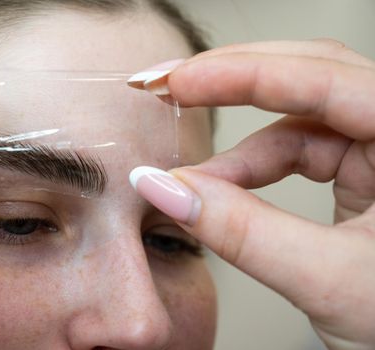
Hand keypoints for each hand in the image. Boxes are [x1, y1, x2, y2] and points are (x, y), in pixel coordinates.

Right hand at [133, 40, 374, 349]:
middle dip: (230, 81)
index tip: (177, 82)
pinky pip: (296, 153)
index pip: (325, 78)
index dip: (242, 74)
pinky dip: (250, 171)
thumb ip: (242, 231)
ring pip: (294, 122)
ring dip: (235, 151)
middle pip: (308, 77)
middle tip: (168, 87)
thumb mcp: (328, 280)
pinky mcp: (359, 174)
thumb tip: (165, 188)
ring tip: (189, 183)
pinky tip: (221, 192)